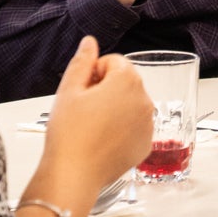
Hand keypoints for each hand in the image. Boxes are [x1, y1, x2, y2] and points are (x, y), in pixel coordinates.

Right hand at [36, 37, 154, 204]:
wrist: (73, 174)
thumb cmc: (69, 133)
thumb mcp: (69, 90)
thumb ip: (82, 61)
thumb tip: (90, 42)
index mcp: (127, 81)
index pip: (114, 61)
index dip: (94, 72)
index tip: (82, 90)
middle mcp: (144, 100)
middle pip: (125, 82)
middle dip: (106, 89)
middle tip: (83, 109)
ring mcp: (148, 124)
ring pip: (130, 105)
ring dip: (115, 108)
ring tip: (91, 126)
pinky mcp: (146, 144)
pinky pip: (135, 127)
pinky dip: (122, 129)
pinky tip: (101, 140)